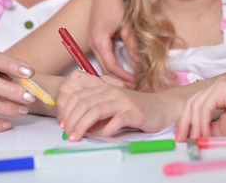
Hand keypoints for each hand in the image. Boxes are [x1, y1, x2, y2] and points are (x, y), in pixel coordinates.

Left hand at [57, 70, 176, 140]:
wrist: (162, 107)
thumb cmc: (135, 108)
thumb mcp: (113, 105)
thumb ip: (96, 110)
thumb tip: (78, 123)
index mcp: (105, 87)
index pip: (79, 96)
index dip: (67, 111)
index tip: (63, 125)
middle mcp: (112, 91)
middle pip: (84, 104)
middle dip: (72, 121)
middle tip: (68, 135)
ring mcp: (123, 100)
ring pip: (96, 111)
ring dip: (83, 126)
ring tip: (77, 138)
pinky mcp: (134, 112)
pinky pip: (117, 120)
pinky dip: (106, 129)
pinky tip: (103, 135)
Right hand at [87, 0, 137, 86]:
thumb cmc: (116, 5)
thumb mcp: (126, 25)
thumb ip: (131, 43)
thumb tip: (138, 60)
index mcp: (100, 41)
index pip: (111, 66)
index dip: (123, 77)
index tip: (134, 82)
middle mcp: (93, 42)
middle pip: (105, 67)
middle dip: (117, 78)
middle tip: (132, 85)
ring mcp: (93, 40)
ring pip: (103, 61)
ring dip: (114, 71)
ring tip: (127, 78)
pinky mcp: (95, 36)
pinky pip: (102, 55)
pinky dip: (111, 62)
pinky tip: (121, 66)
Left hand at [174, 77, 225, 140]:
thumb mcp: (221, 128)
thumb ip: (205, 127)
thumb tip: (188, 134)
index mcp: (218, 92)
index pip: (195, 104)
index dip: (186, 121)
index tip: (181, 137)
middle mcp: (218, 85)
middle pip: (192, 103)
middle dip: (185, 123)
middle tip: (181, 140)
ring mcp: (221, 84)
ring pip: (196, 105)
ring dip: (194, 126)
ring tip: (196, 141)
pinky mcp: (224, 88)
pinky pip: (205, 107)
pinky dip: (202, 123)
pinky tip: (205, 135)